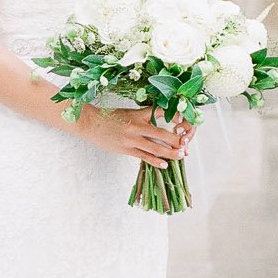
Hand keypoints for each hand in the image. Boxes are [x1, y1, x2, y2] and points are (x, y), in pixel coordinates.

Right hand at [78, 105, 194, 169]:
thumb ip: (144, 116)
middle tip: (186, 145)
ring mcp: (132, 140)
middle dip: (176, 141)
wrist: (91, 123)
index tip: (184, 121)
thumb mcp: (129, 112)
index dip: (174, 117)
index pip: (161, 113)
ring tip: (180, 155)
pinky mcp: (127, 150)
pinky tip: (164, 165)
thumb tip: (160, 120)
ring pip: (155, 149)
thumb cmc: (110, 117)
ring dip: (170, 153)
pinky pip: (144, 157)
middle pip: (162, 135)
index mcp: (139, 114)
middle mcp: (137, 127)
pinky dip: (155, 161)